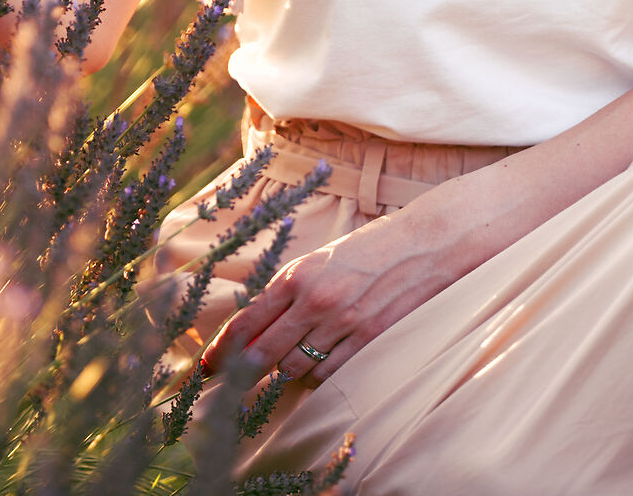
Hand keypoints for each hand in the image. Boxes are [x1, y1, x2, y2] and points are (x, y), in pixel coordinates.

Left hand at [199, 199, 471, 387]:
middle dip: (242, 375)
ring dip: (285, 373)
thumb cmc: (371, 248)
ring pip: (295, 368)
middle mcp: (316, 300)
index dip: (222, 350)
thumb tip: (258, 327)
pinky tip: (318, 368)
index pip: (248, 321)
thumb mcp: (322, 260)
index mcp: (298, 275)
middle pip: (264, 354)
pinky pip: (329, 375)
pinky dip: (317, 376)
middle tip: (227, 389)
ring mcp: (343, 323)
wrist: (426, 243)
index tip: (206, 368)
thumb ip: (291, 290)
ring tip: (284, 369)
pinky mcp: (369, 340)